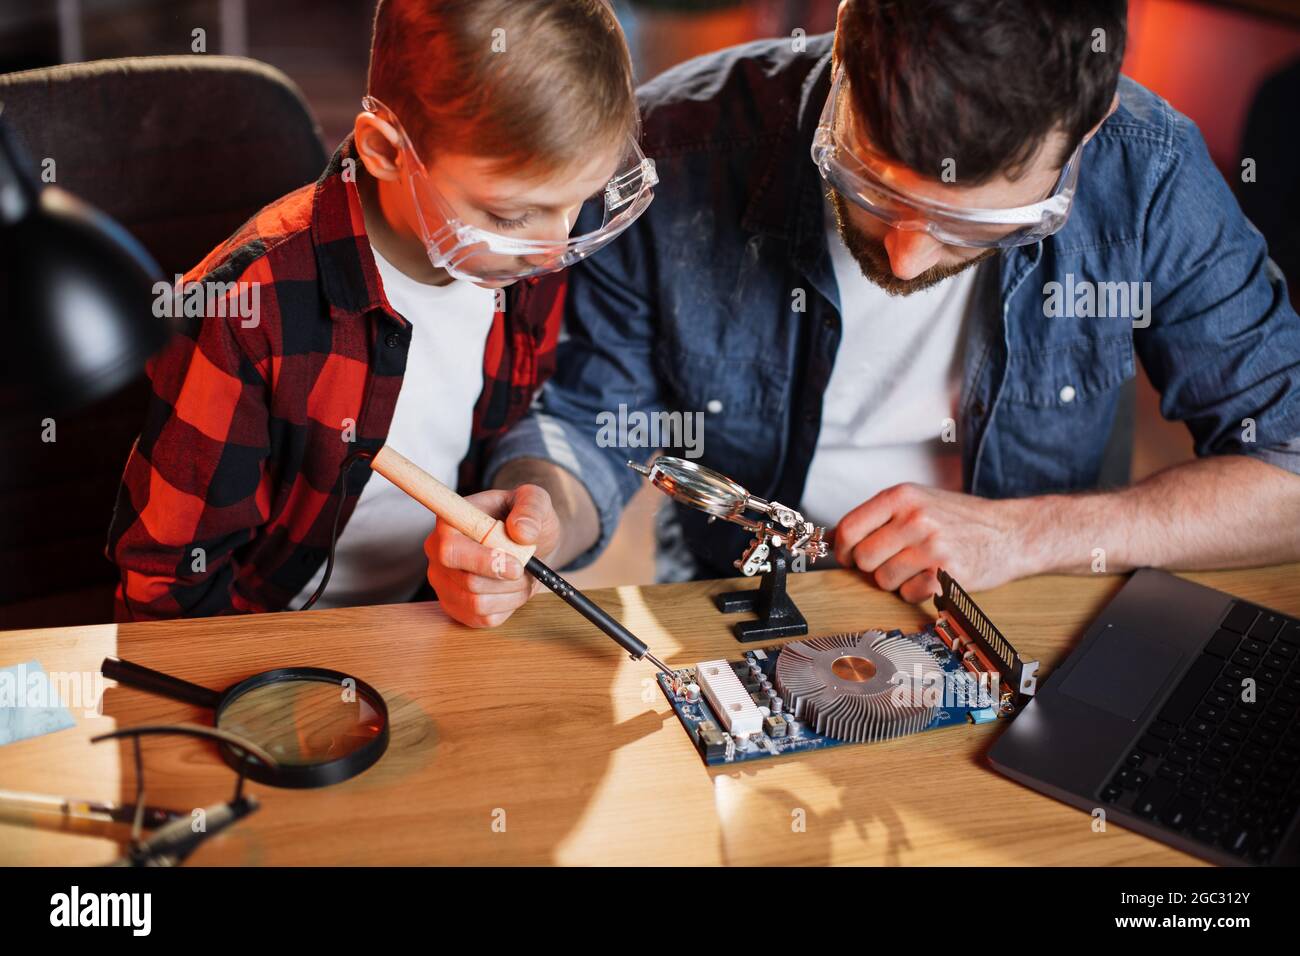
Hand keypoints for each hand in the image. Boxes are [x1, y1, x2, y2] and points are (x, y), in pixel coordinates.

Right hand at [423, 484, 559, 626]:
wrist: (530, 543)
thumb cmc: (525, 519)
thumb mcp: (534, 501)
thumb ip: (531, 508)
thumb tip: (522, 532)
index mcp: (449, 521)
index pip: (450, 549)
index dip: (482, 561)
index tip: (516, 565)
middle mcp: (438, 553)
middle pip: (468, 581)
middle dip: (508, 580)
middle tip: (527, 567)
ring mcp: (444, 582)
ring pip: (477, 604)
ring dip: (512, 593)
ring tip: (524, 576)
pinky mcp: (456, 606)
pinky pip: (483, 619)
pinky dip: (508, 606)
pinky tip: (514, 589)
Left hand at [833, 483, 1026, 602]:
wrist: (1010, 532)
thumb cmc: (958, 519)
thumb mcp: (917, 502)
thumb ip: (876, 518)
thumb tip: (828, 540)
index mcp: (902, 496)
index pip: (848, 529)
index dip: (842, 550)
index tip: (849, 557)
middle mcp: (915, 518)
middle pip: (862, 559)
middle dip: (872, 567)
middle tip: (893, 562)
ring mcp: (932, 546)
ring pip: (883, 580)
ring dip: (895, 581)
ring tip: (918, 568)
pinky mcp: (947, 574)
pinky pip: (908, 594)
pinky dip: (915, 593)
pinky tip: (931, 579)